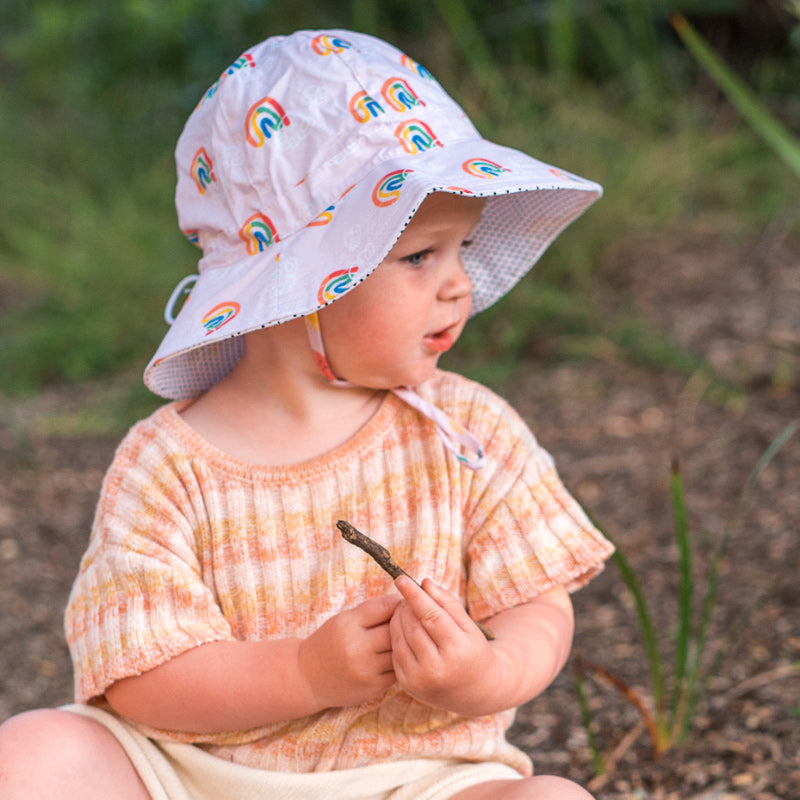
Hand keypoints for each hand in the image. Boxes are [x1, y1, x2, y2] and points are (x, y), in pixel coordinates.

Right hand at [298, 594, 401, 710]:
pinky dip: (399, 663)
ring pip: (399, 651)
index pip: (383, 607)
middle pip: (394, 629)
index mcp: (348, 624)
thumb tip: (403, 602)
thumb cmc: (330, 642)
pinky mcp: (373, 687)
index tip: (403, 602)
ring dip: (404, 644)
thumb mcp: (343, 620)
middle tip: (409, 620)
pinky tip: (397, 657)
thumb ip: (371, 611)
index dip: (397, 603)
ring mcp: (365, 670)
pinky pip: (397, 671)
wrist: (308, 678)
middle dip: (404, 623)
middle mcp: (356, 647)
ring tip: (405, 638)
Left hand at [390, 576, 498, 714]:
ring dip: (398, 618)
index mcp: (456, 650)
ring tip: (406, 609)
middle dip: (406, 606)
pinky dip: (396, 636)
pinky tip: (405, 628)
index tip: (401, 579)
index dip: (415, 596)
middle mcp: (436, 668)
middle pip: (412, 626)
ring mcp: (420, 679)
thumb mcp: (468, 626)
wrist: (475, 691)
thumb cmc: (473, 651)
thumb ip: (447, 602)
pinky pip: (395, 651)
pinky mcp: (407, 684)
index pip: (431, 616)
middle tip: (409, 596)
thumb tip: (424, 583)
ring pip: (399, 637)